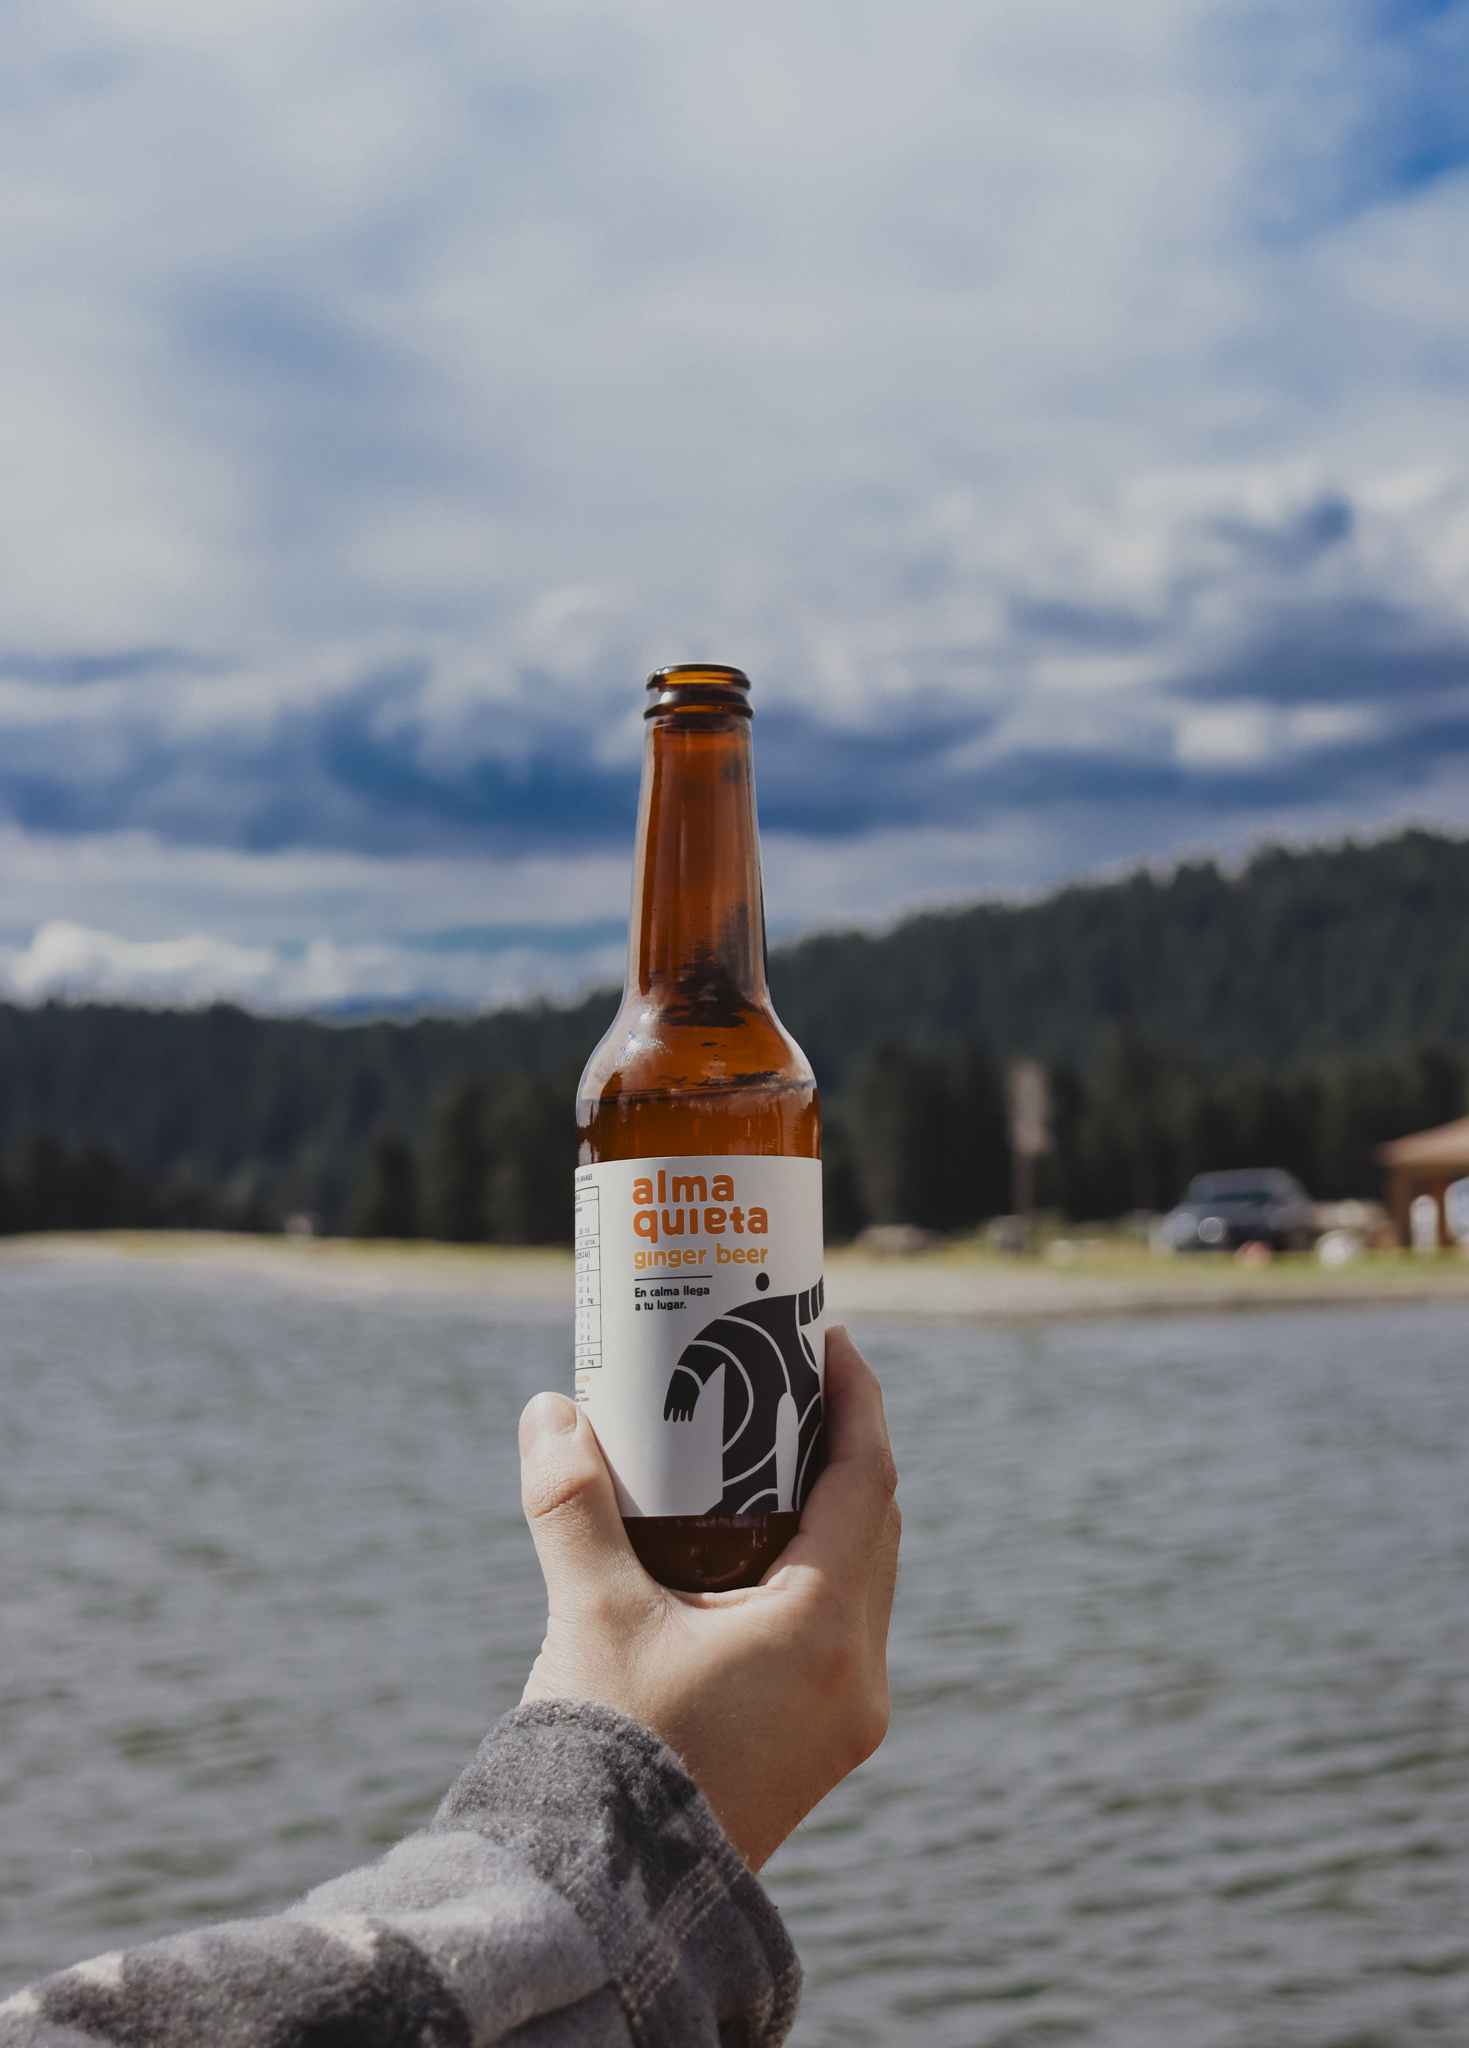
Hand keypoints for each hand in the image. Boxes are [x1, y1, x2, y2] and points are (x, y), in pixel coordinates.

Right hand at [518, 1326, 899, 1870]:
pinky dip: (812, 1571)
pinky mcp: (819, 1746)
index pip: (869, 1482)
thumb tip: (549, 1411)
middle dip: (839, 1448)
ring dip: (827, 1512)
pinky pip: (840, 1629)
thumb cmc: (609, 1751)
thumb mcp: (590, 1613)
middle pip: (873, 1526)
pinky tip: (750, 1554)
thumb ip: (572, 1503)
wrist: (611, 1896)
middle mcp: (858, 1674)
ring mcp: (846, 1719)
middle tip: (787, 1386)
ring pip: (861, 1580)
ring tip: (765, 1457)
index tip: (825, 1342)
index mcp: (826, 1629)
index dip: (855, 1400)